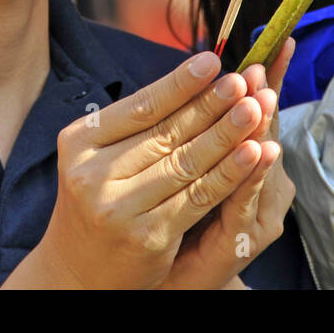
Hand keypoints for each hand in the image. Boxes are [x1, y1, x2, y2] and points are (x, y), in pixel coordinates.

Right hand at [5, 51, 264, 288]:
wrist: (76, 271)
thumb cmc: (97, 204)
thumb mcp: (100, 159)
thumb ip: (136, 127)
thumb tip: (193, 81)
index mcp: (78, 143)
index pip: (139, 107)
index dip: (179, 83)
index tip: (212, 61)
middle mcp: (92, 174)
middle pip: (166, 133)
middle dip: (211, 104)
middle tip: (244, 81)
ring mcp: (118, 207)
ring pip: (186, 163)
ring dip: (227, 133)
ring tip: (257, 108)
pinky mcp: (147, 236)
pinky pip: (198, 197)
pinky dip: (230, 173)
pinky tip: (253, 152)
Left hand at [159, 38, 296, 288]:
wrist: (174, 281)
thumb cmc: (180, 222)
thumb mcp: (192, 173)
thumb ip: (203, 131)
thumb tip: (209, 77)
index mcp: (252, 164)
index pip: (262, 112)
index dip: (269, 79)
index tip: (277, 42)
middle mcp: (266, 186)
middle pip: (264, 131)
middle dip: (261, 96)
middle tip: (261, 63)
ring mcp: (262, 212)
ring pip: (262, 163)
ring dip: (260, 129)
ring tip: (263, 96)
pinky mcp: (247, 238)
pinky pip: (248, 201)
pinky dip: (252, 175)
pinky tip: (259, 150)